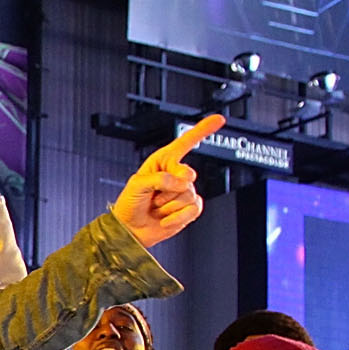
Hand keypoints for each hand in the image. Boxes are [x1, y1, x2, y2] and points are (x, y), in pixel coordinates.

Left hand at [108, 115, 223, 248]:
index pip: (186, 142)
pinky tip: (165, 218)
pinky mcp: (189, 209)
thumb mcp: (137, 184)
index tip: (219, 119)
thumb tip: (183, 183)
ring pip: (188, 194)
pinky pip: (193, 209)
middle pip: (188, 175)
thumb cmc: (129, 204)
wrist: (130, 230)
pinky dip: (177, 217)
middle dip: (170, 187)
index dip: (203, 130)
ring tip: (156, 207)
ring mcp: (184, 192)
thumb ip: (161, 179)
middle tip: (154, 196)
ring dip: (168, 205)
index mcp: (163, 162)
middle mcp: (176, 175)